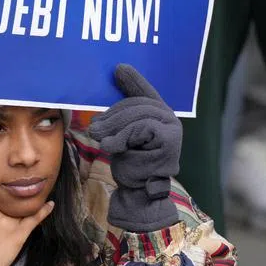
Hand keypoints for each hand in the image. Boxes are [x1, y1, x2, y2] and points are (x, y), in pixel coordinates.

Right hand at [0, 199, 53, 265]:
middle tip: (21, 201)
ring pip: (23, 208)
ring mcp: (6, 222)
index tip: (9, 200)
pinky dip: (44, 211)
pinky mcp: (17, 234)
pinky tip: (50, 205)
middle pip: (11, 200)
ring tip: (39, 198)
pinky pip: (34, 219)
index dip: (4, 198)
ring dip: (31, 204)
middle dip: (16, 202)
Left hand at [88, 64, 181, 231]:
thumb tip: (103, 104)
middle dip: (112, 115)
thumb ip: (120, 119)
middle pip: (137, 104)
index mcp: (160, 116)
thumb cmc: (131, 168)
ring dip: (114, 128)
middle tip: (93, 128)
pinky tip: (111, 147)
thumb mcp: (121, 137)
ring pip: (137, 115)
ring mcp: (172, 130)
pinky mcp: (169, 141)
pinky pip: (141, 128)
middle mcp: (170, 120)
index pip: (145, 93)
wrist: (140, 196)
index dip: (133, 80)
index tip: (118, 68)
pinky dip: (122, 137)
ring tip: (100, 140)